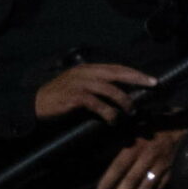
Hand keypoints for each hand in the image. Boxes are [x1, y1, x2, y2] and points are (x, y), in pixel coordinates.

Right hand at [35, 62, 153, 123]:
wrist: (34, 105)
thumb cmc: (60, 98)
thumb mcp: (81, 87)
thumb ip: (98, 87)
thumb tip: (124, 94)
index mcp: (88, 69)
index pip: (116, 68)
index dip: (135, 73)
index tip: (152, 79)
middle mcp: (85, 73)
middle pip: (117, 73)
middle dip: (137, 79)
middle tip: (153, 85)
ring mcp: (79, 84)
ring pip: (110, 89)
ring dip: (124, 101)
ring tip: (131, 112)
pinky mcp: (74, 97)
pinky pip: (97, 104)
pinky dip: (108, 113)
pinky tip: (113, 120)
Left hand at [97, 128, 183, 188]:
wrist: (185, 122)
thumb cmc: (158, 122)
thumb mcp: (138, 125)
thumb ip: (125, 138)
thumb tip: (105, 148)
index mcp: (136, 145)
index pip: (119, 166)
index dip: (109, 181)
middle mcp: (148, 157)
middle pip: (131, 180)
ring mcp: (162, 164)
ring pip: (147, 186)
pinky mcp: (173, 168)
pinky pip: (162, 184)